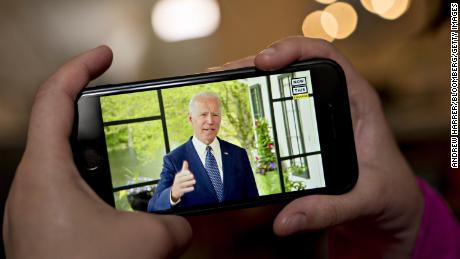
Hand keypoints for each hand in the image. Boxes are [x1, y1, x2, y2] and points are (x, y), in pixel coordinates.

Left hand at [3, 46, 191, 258]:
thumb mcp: (147, 244)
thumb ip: (175, 222)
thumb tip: (183, 221)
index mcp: (45, 174)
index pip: (54, 98)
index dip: (80, 69)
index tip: (105, 56)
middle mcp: (30, 187)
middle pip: (60, 130)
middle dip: (97, 120)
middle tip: (127, 117)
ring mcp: (32, 209)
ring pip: (65, 167)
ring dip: (99, 162)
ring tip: (130, 165)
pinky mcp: (40, 231)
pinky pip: (67, 195)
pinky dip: (94, 191)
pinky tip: (119, 208)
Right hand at [171, 161, 195, 201]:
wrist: (174, 191)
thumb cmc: (179, 180)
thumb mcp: (180, 174)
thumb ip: (184, 168)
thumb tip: (185, 161)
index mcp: (178, 176)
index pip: (181, 174)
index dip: (185, 173)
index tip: (189, 172)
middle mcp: (177, 181)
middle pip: (183, 179)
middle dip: (188, 177)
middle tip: (192, 176)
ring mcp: (179, 186)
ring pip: (185, 184)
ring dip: (190, 182)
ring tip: (194, 181)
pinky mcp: (180, 191)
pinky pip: (185, 190)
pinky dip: (189, 189)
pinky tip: (193, 187)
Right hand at [218, 36, 423, 257]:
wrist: (391, 203)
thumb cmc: (387, 193)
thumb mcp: (364, 201)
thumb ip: (327, 211)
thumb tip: (283, 222)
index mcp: (357, 103)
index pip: (326, 58)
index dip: (294, 50)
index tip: (264, 62)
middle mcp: (336, 100)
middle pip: (293, 66)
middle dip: (256, 65)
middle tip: (224, 75)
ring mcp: (318, 112)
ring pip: (281, 83)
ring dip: (250, 81)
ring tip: (219, 86)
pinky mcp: (306, 128)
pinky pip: (276, 106)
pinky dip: (253, 103)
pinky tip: (232, 108)